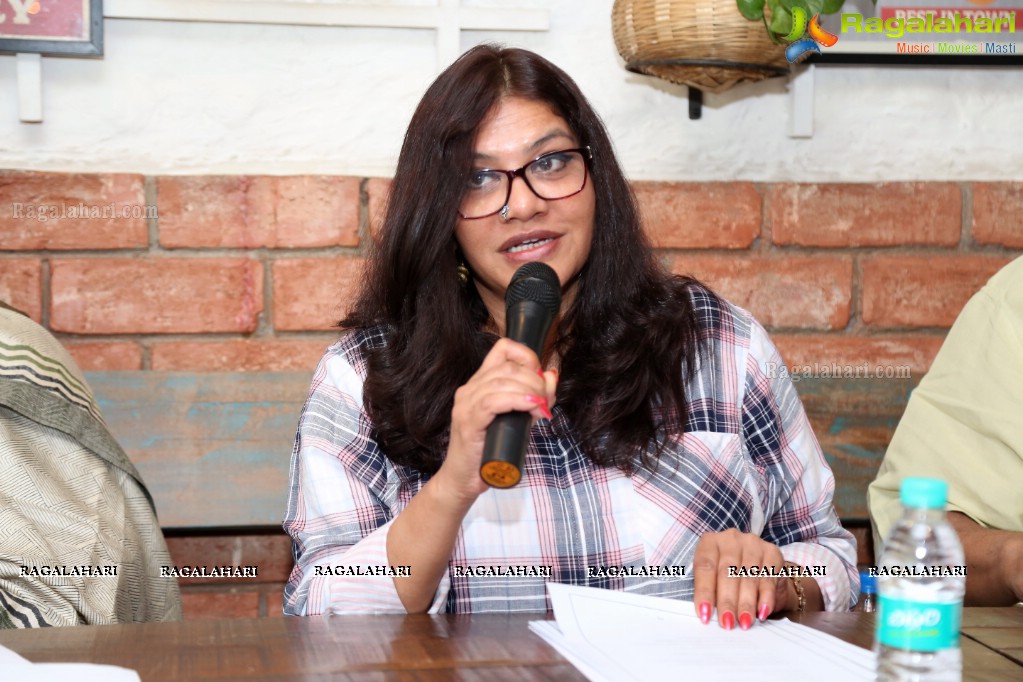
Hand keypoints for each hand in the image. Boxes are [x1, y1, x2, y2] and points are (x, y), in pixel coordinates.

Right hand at [434, 338, 556, 505]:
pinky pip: (492, 402)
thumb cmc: (489, 451)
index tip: (541, 376)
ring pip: (501, 382)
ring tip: (542, 405)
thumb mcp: (518, 420)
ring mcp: (465, 404)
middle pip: (508, 367)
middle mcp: (470, 389)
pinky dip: (517, 400)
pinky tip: (531, 405)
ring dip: (530, 389)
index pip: (502, 349)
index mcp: (480, 383)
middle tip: (547, 398)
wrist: (464, 480)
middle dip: (535, 379)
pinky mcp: (467, 422)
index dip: (527, 356)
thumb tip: (551, 377)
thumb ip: (532, 399)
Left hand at [692, 529, 792, 629]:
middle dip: (727, 602)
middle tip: (727, 623)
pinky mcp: (772, 552)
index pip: (705, 567)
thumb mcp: (715, 580)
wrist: (760, 570)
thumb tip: (706, 615)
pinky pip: (768, 578)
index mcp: (710, 542)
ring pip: (747, 577)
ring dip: (746, 603)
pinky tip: (762, 612)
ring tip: (744, 622)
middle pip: (727, 573)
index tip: (704, 614)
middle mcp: (731, 538)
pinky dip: (765, 598)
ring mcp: (752, 543)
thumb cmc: (730, 577)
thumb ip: (710, 592)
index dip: (704, 592)